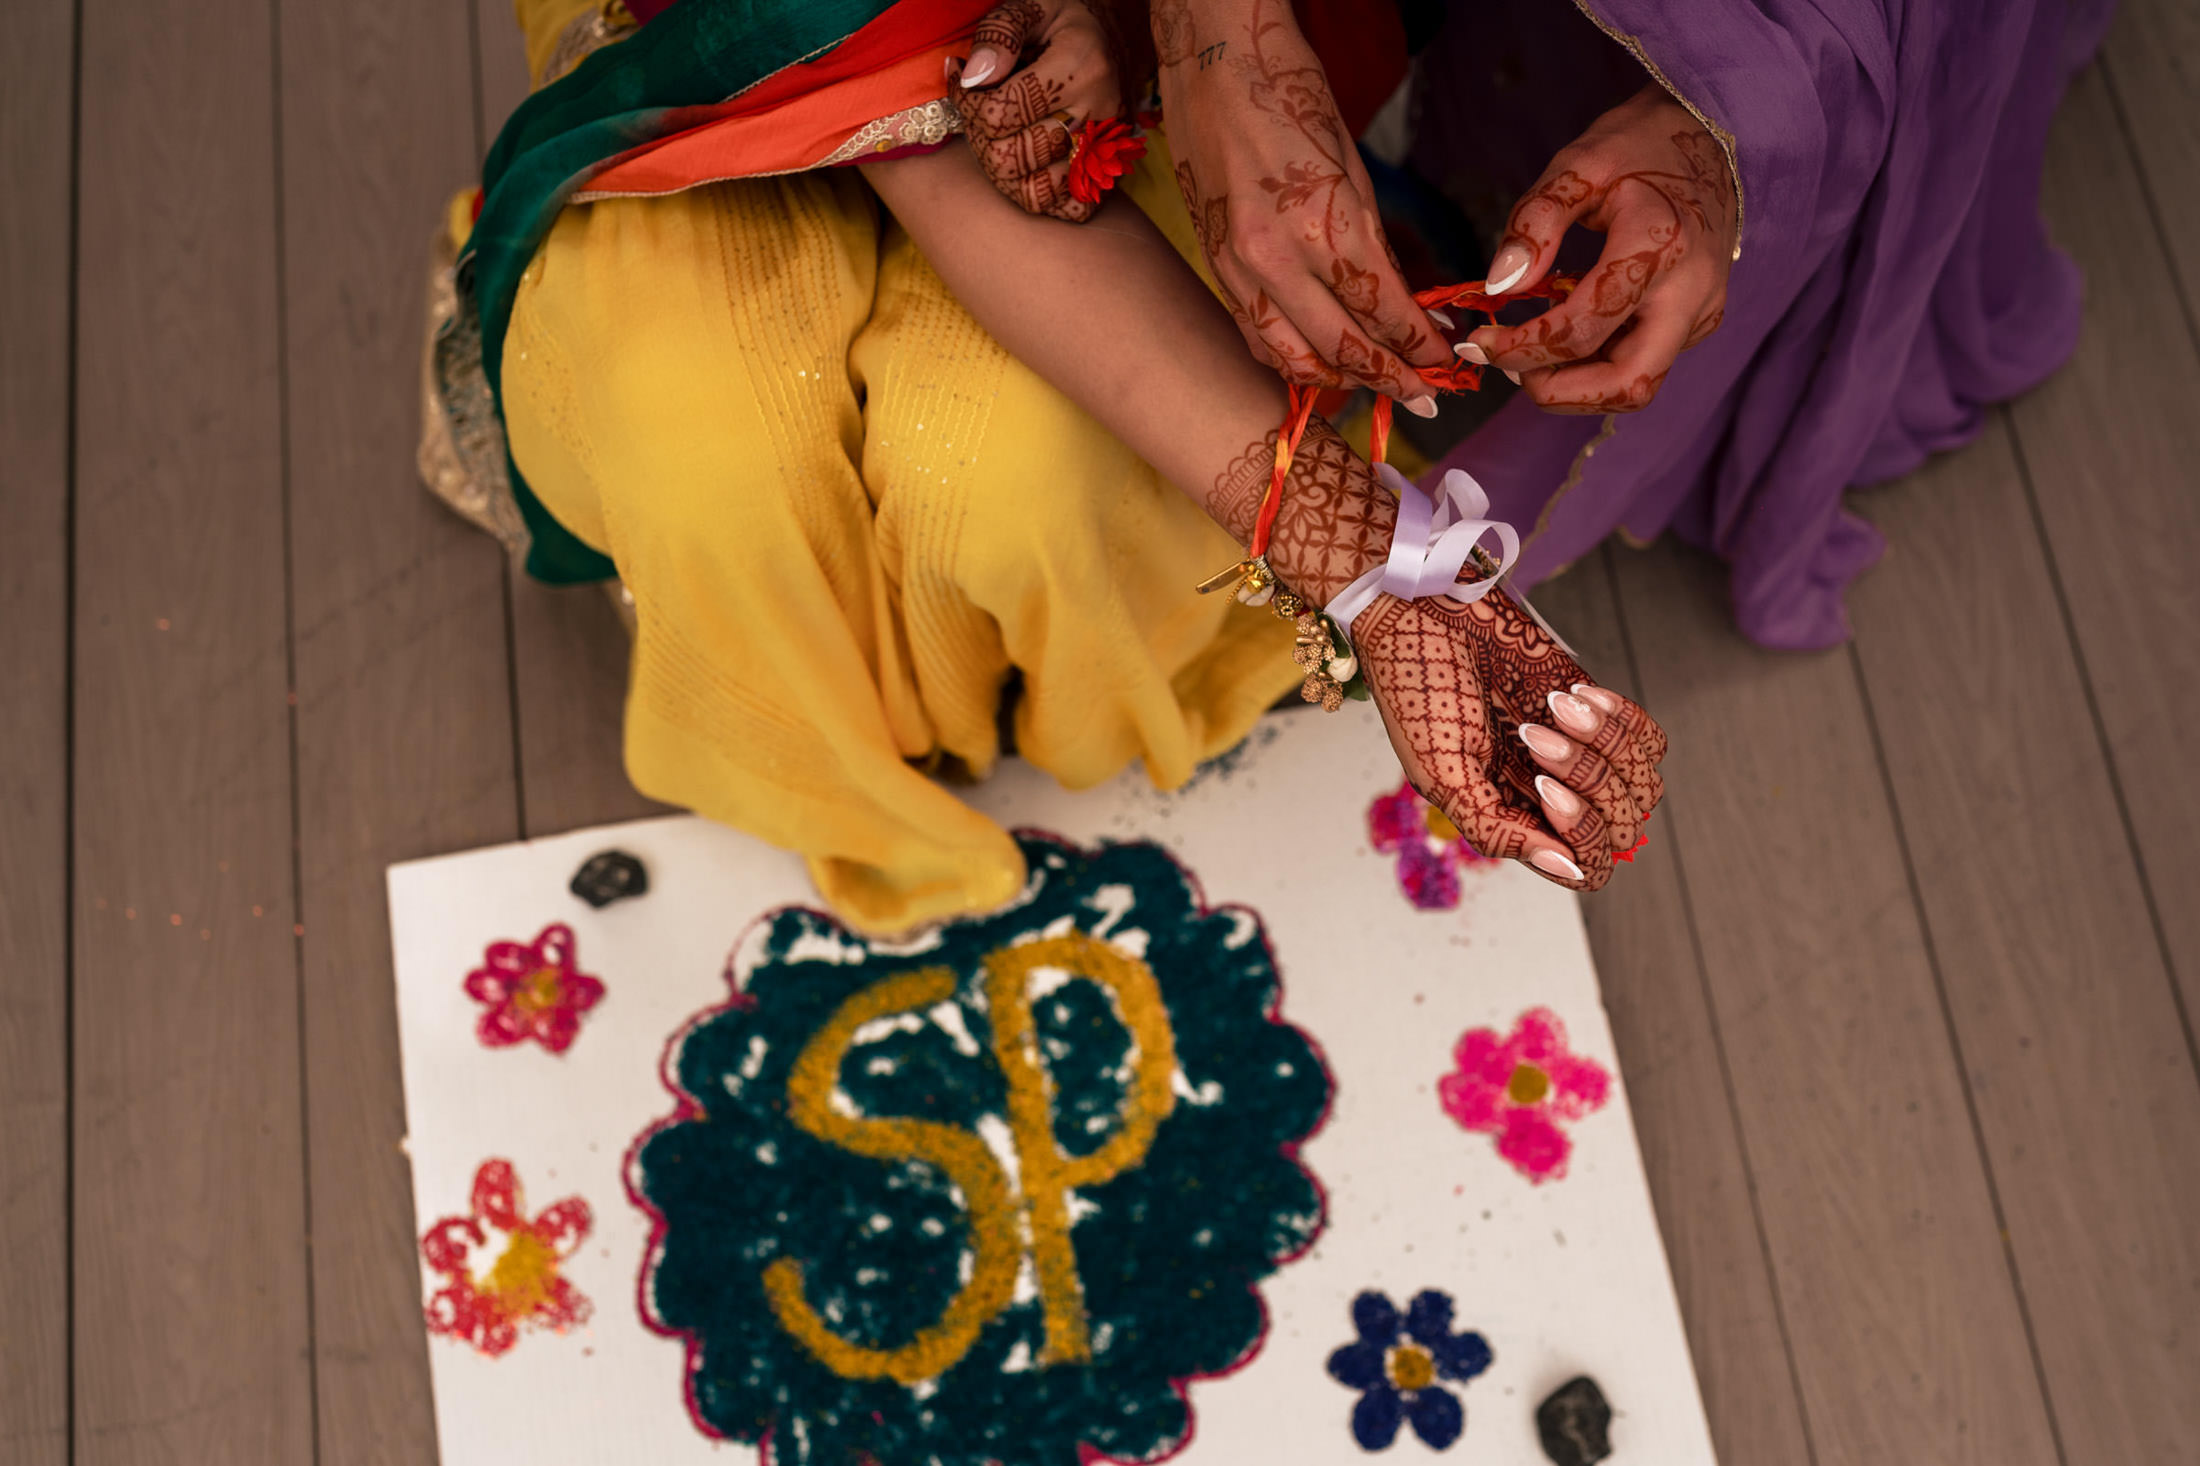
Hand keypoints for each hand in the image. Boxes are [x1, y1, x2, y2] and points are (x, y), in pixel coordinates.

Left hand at [948, 0, 1141, 221]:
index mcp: (1080, 66)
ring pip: (1033, 191)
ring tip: (997, 138)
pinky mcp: (1108, 169)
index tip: (962, 80)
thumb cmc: (1065, 18)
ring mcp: (1105, 148)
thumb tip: (974, 76)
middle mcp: (1097, 112)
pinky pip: (1071, 209)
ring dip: (1001, 170)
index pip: (1000, 113)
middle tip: (979, 112)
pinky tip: (1026, 167)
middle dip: (980, 138)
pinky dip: (1042, 196)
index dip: (967, 103)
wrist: (1118, 33)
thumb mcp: (1031, 5)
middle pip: (1011, 159)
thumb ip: (1000, 33)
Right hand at [1155, 0, 1449, 410]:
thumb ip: (1370, 239)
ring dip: (1339, 380)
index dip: (1421, 347)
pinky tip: (1317, 361)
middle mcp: (1275, 259)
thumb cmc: (1288, 90)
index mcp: (1323, 225)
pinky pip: (1254, 334)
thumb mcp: (1350, 163)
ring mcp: (1237, 268)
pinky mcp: (1214, 265)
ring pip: (1292, 358)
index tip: (1448, 364)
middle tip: (1429, 396)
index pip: (1384, 312)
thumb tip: (1398, 297)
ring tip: (1374, 383)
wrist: (1211, 56)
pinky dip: (1289, 359)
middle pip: (1343, 349)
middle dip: (1392, 378)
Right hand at [1353, 588, 1667, 889]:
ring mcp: (1582, 755)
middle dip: (1587, 781)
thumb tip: (1570, 871)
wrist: (1427, 616)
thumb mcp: (1441, 773)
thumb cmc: (1420, 694)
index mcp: (1515, 822)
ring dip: (1601, 743)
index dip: (1581, 836)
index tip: (1543, 787)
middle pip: (1622, 827)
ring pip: (1642, 782)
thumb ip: (1497, 830)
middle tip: (1533, 736)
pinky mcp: (1598, 711)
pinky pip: (1648, 738)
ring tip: (1550, 706)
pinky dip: (1620, 717)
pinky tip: (1570, 694)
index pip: (1587, 866)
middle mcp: (1554, 796)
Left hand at [1459, 83, 1737, 414]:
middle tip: (1512, 369)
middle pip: (1627, 384)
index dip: (1523, 348)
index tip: (1480, 342)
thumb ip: (1534, 223)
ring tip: (1536, 353)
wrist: (1715, 134)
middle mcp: (1689, 291)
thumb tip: (1498, 286)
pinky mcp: (1701, 319)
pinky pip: (1647, 363)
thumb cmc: (1640, 145)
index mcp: (1657, 246)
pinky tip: (1571, 333)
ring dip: (1579, 387)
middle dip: (1560, 392)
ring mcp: (1702, 310)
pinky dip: (1600, 364)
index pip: (1584, 329)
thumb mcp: (1577, 165)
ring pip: (1640, 385)